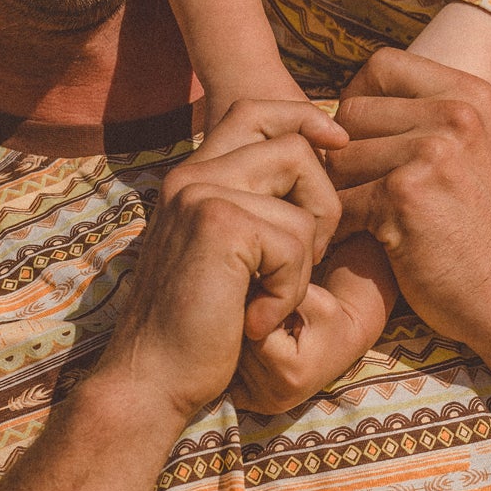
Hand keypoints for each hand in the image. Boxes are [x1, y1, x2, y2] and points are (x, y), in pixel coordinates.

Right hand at [95, 99, 347, 427]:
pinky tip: (257, 319)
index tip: (338, 142)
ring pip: (304, 202)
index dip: (305, 118)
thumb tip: (324, 165)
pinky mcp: (218, 223)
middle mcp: (193, 174)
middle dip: (325, 204)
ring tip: (270, 298)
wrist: (151, 380)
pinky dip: (290, 291)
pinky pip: (296, 241)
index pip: (256, 111)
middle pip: (295, 147)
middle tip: (306, 261)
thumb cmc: (201, 327)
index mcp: (195, 176)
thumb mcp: (231, 256)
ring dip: (306, 261)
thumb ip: (258, 208)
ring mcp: (201, 193)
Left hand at [229, 234, 398, 415]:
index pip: (254, 336)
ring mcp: (266, 405)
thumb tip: (240, 297)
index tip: (275, 305)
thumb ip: (280, 298)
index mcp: (291, 374)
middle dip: (251, 328)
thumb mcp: (314, 299)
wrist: (342, 344)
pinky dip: (242, 360)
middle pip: (241, 351)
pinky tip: (262, 350)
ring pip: (235, 362)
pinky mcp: (257, 406)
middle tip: (273, 318)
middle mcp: (277, 397)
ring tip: (271, 333)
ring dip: (245, 342)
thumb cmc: (329, 318)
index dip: (260, 312)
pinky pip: (233, 376)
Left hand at [330, 48, 490, 352]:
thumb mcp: (474, 150)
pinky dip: (340, 228)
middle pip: (351, 110)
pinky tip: (361, 243)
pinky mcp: (405, 195)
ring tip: (363, 219)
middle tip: (362, 190)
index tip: (368, 141)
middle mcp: (455, 113)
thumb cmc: (483, 228)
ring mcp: (432, 152)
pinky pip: (340, 199)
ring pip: (339, 156)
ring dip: (340, 192)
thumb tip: (350, 100)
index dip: (360, 99)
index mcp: (470, 93)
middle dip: (346, 153)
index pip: (381, 65)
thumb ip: (427, 116)